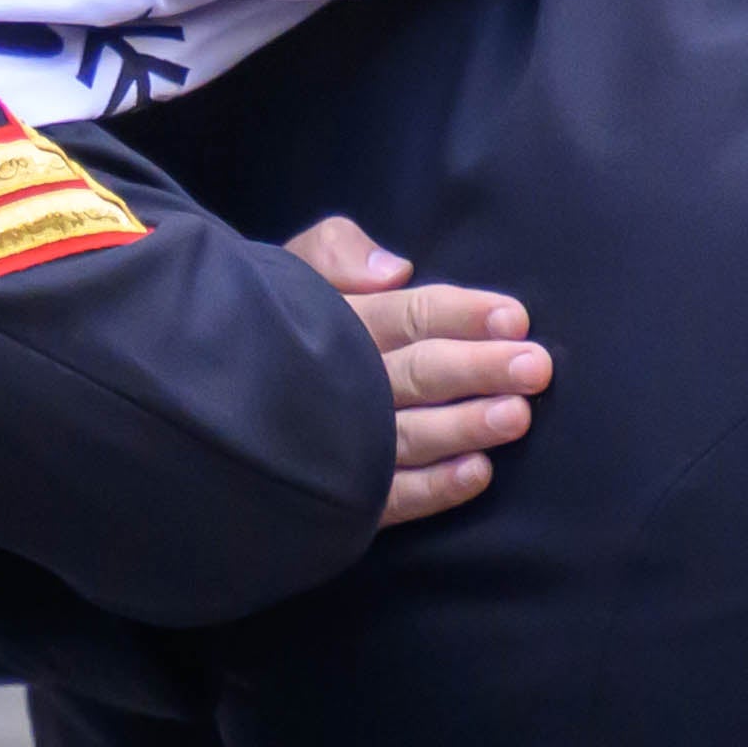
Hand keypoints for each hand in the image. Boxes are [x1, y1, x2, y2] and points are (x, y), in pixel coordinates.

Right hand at [291, 211, 549, 529]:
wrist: (212, 393)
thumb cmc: (272, 320)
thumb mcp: (292, 266)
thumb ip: (335, 251)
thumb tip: (394, 271)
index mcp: (335, 321)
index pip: (407, 316)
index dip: (462, 315)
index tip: (515, 317)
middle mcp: (342, 383)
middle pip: (418, 373)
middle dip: (478, 368)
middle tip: (535, 367)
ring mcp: (342, 443)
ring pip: (409, 435)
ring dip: (464, 426)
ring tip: (516, 416)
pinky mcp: (343, 495)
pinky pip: (390, 495)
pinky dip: (434, 488)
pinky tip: (477, 474)